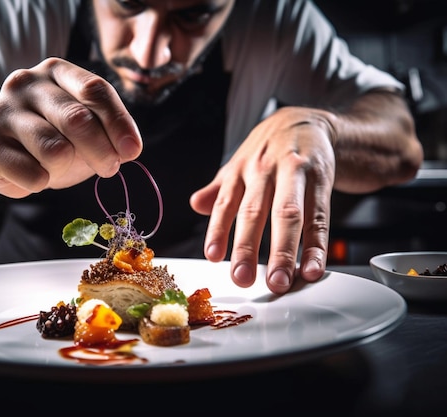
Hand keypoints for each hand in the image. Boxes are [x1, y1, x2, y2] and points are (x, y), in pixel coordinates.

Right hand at [0, 57, 142, 197]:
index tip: (132, 151)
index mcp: (55, 71)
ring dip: (66, 167)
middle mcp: (26, 83)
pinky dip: (41, 182)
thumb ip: (106, 130)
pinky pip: (31, 174)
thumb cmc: (50, 138)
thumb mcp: (84, 129)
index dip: (118, 123)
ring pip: (55, 149)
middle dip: (102, 151)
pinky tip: (35, 176)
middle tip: (109, 168)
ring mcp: (2, 112)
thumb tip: (129, 148)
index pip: (95, 90)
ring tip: (58, 167)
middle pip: (77, 118)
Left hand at [190, 106, 336, 293]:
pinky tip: (312, 268)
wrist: (310, 119)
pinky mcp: (321, 180)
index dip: (218, 230)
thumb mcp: (240, 162)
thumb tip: (196, 205)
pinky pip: (319, 217)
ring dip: (283, 252)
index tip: (213, 257)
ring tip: (279, 281)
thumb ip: (220, 188)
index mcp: (242, 169)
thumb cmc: (271, 149)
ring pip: (288, 215)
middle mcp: (265, 170)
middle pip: (255, 212)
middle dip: (247, 248)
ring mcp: (294, 174)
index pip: (226, 202)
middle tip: (242, 279)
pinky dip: (316, 246)